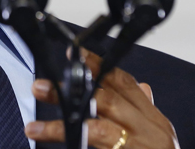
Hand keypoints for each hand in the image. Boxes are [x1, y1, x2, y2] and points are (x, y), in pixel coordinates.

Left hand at [24, 51, 179, 148]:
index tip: (73, 55)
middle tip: (42, 87)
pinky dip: (75, 146)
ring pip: (98, 131)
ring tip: (35, 128)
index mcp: (153, 119)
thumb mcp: (159, 134)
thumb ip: (145, 110)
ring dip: (63, 127)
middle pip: (107, 102)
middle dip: (72, 92)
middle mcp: (148, 131)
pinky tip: (57, 147)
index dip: (97, 66)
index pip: (124, 83)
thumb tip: (143, 86)